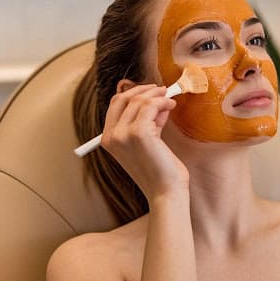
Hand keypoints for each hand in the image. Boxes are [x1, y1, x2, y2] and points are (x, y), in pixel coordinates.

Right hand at [100, 84, 189, 202]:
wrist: (165, 190)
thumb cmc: (159, 169)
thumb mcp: (147, 141)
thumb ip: (148, 121)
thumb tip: (157, 101)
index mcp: (108, 139)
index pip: (115, 104)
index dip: (133, 92)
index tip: (150, 91)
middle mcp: (112, 136)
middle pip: (124, 98)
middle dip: (144, 89)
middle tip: (162, 90)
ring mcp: (123, 134)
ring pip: (139, 100)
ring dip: (158, 96)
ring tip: (170, 101)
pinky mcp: (139, 132)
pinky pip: (151, 105)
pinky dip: (163, 101)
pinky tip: (171, 105)